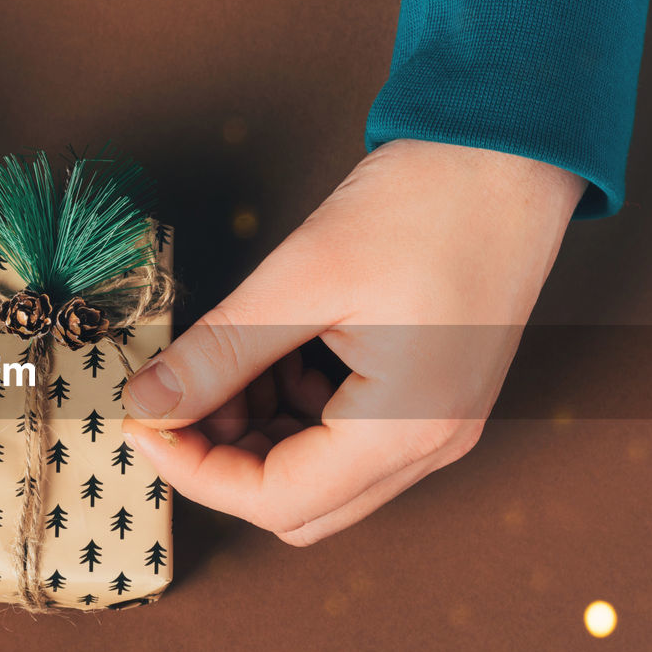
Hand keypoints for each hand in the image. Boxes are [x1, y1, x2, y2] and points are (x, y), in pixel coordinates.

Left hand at [122, 139, 585, 545]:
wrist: (508, 148)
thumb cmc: (424, 203)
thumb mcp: (301, 279)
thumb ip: (219, 353)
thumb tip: (145, 402)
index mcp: (407, 429)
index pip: (276, 500)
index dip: (194, 470)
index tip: (143, 418)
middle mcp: (428, 445)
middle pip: (297, 503)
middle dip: (223, 456)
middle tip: (181, 392)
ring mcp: (432, 424)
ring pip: (314, 472)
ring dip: (254, 429)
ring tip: (230, 357)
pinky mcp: (425, 397)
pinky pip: (340, 434)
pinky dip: (289, 405)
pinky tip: (272, 348)